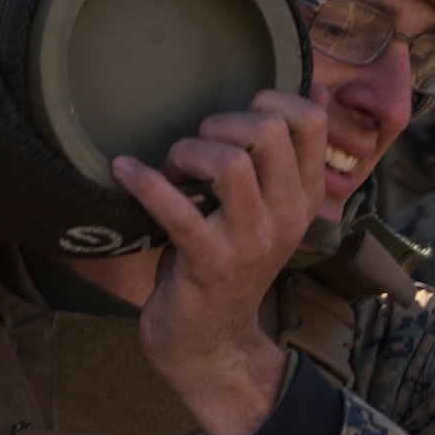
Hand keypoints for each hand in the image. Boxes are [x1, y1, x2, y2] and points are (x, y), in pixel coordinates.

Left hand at [111, 91, 328, 434]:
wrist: (208, 344)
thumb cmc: (226, 264)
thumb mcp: (265, 212)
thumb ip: (276, 162)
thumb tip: (303, 90)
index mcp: (304, 199)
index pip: (311, 121)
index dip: (268, 99)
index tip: (233, 120)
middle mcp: (287, 217)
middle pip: (268, 131)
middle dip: (219, 124)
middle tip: (194, 152)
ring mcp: (250, 242)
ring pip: (229, 163)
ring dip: (186, 152)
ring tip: (170, 169)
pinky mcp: (208, 263)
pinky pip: (177, 210)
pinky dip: (144, 182)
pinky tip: (123, 170)